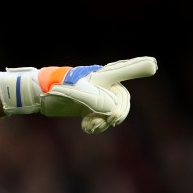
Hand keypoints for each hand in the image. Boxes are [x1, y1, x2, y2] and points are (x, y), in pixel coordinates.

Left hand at [0, 56, 157, 132]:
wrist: (40, 94)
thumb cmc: (57, 88)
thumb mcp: (77, 94)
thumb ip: (97, 100)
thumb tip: (112, 110)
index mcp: (103, 76)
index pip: (125, 71)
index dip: (138, 68)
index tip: (152, 64)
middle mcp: (105, 84)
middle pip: (123, 102)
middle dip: (115, 115)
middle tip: (105, 122)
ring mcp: (99, 95)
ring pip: (114, 113)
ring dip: (104, 123)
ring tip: (90, 127)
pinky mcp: (91, 106)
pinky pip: (103, 119)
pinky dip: (97, 126)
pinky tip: (87, 127)